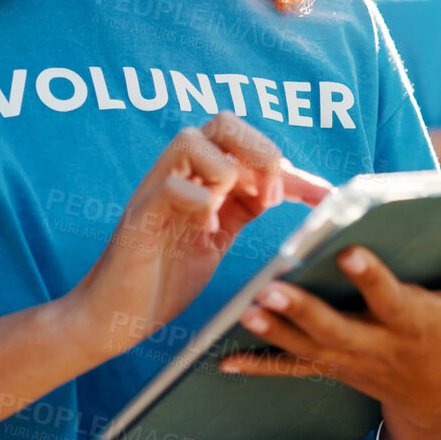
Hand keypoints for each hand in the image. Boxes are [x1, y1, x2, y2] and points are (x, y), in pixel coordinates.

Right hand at [64, 111, 334, 362]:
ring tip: (237, 210)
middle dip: (261, 153)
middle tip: (273, 198)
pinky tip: (205, 230)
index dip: (293, 168)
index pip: (250, 147)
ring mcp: (156, 191)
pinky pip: (172, 184)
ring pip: (191, 139)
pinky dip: (198, 202)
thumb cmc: (162, 278)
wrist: (112, 316)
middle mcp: (178, 175)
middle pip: (223, 123)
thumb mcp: (216, 238)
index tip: (328, 197)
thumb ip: (243, 208)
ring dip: (226, 171)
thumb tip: (290, 192)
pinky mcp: (139, 216)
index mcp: (201, 177)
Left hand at [217, 222, 440, 425]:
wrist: (439, 403)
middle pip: (336, 328)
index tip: (351, 251)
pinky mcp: (329, 367)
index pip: (390, 298)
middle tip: (271, 287)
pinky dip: (258, 366)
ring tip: (244, 309)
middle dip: (303, 309)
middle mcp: (377, 344)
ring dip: (274, 331)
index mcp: (412, 323)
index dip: (372, 278)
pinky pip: (290, 369)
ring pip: (306, 346)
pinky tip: (224, 360)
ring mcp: (349, 360)